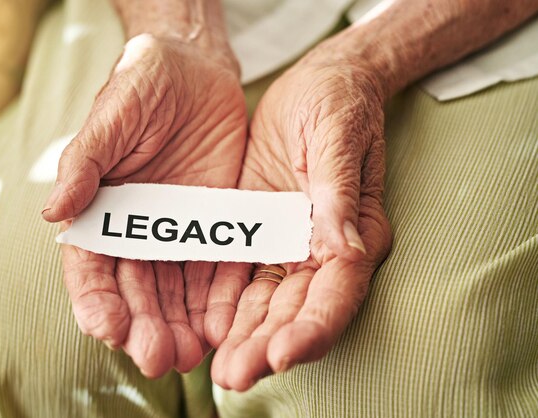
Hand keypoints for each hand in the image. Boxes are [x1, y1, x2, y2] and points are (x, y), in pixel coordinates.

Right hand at [42, 34, 245, 376]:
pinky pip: (214, 270)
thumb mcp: (113, 113)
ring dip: (179, 327)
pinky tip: (219, 327)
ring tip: (190, 356)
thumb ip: (85, 160)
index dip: (96, 299)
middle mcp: (137, 228)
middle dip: (143, 327)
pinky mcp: (213, 226)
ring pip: (173, 292)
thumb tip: (53, 209)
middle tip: (158, 357)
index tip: (107, 327)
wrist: (199, 69)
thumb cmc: (145, 83)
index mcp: (101, 207)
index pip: (91, 264)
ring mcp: (177, 231)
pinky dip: (215, 302)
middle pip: (135, 290)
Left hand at [205, 56, 391, 389]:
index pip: (338, 290)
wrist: (318, 84)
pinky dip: (224, 304)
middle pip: (298, 309)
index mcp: (356, 231)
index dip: (314, 327)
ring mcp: (289, 245)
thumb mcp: (337, 136)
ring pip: (266, 303)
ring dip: (243, 336)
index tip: (283, 353)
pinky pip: (239, 275)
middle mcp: (324, 249)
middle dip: (267, 345)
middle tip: (234, 375)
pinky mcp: (259, 233)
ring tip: (217, 368)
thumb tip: (344, 245)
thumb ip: (337, 192)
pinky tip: (204, 327)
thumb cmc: (337, 103)